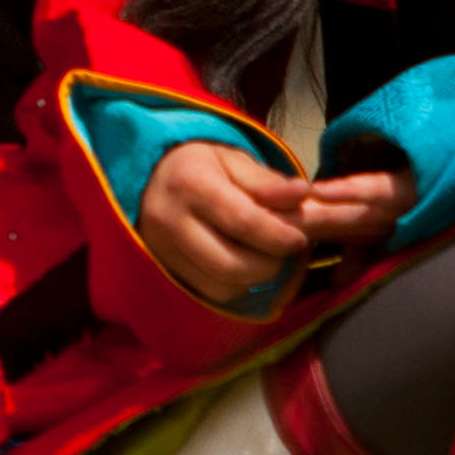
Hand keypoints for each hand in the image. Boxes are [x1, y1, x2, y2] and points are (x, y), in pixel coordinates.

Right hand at [137, 144, 420, 296]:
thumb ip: (268, 181)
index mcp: (190, 182)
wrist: (153, 177)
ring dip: (255, 278)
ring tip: (267, 255)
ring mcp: (162, 250)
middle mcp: (169, 220)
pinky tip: (246, 264)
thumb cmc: (203, 166)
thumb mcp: (234, 160)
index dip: (279, 235)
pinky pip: (212, 294)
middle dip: (271, 263)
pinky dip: (238, 285)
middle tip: (286, 248)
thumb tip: (302, 194)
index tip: (300, 238)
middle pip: (232, 264)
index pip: (243, 221)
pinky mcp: (166, 270)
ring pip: (222, 286)